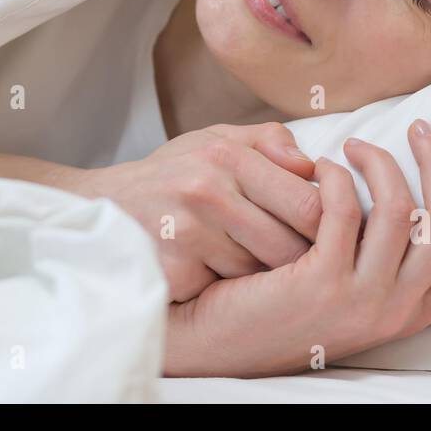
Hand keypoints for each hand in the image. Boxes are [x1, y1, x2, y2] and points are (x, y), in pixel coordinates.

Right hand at [70, 122, 321, 301]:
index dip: (330, 227)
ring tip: (254, 267)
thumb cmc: (172, 175)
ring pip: (260, 272)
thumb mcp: (214, 140)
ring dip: (263, 276)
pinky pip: (223, 290)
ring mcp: (186, 233)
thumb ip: (268, 142)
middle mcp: (207, 190)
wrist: (100, 206)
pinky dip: (226, 290)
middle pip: (290, 244)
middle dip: (302, 259)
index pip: (308, 202)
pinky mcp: (170, 270)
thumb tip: (312, 163)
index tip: (329, 237)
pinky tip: (218, 280)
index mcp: (226, 156)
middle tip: (301, 263)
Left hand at [162, 120, 430, 376]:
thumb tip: (411, 189)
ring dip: (381, 163)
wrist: (217, 335)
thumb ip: (382, 248)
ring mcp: (360, 298)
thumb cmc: (278, 294)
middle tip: (421, 131)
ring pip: (400, 210)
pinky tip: (319, 171)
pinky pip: (344, 208)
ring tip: (359, 146)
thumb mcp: (347, 279)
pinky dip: (336, 177)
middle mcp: (397, 307)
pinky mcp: (319, 281)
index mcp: (412, 307)